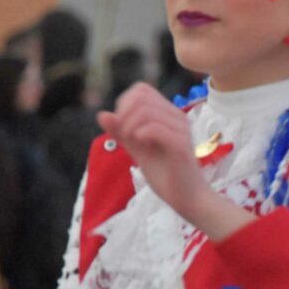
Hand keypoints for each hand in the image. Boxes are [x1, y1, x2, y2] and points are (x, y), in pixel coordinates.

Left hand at [98, 82, 211, 219]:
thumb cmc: (165, 174)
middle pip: (141, 97)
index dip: (125, 103)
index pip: (141, 89)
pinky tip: (140, 145)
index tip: (123, 127)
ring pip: (146, 111)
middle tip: (124, 136)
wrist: (186, 198)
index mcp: (168, 114)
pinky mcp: (181, 145)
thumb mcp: (137, 150)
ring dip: (129, 126)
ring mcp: (181, 129)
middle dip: (124, 114)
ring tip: (132, 142)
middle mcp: (177, 117)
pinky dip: (140, 135)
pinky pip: (155, 128)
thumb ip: (121, 132)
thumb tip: (101, 114)